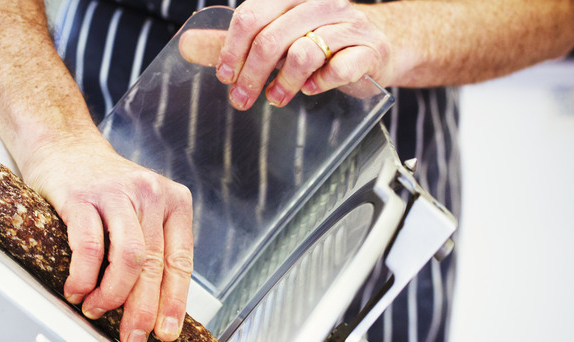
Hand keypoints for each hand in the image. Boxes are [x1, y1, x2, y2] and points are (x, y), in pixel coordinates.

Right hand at [22, 132, 193, 341]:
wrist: (64, 145)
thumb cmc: (103, 186)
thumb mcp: (140, 210)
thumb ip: (152, 246)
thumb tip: (152, 304)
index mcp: (174, 202)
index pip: (181, 261)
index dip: (174, 301)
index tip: (167, 330)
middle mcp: (151, 195)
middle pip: (155, 264)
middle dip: (143, 309)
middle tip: (133, 336)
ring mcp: (118, 193)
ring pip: (129, 258)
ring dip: (113, 295)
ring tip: (97, 310)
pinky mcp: (83, 196)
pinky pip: (89, 247)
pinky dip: (83, 277)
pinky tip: (77, 291)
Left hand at [191, 0, 392, 109]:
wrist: (384, 42)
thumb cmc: (324, 41)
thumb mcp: (281, 35)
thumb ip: (238, 41)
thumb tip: (188, 45)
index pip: (251, 16)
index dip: (232, 49)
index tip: (225, 76)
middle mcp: (320, 4)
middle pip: (271, 39)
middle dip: (250, 76)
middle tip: (242, 99)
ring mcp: (348, 24)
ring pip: (303, 53)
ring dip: (283, 83)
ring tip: (276, 98)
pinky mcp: (369, 49)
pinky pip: (337, 69)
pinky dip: (320, 84)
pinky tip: (313, 88)